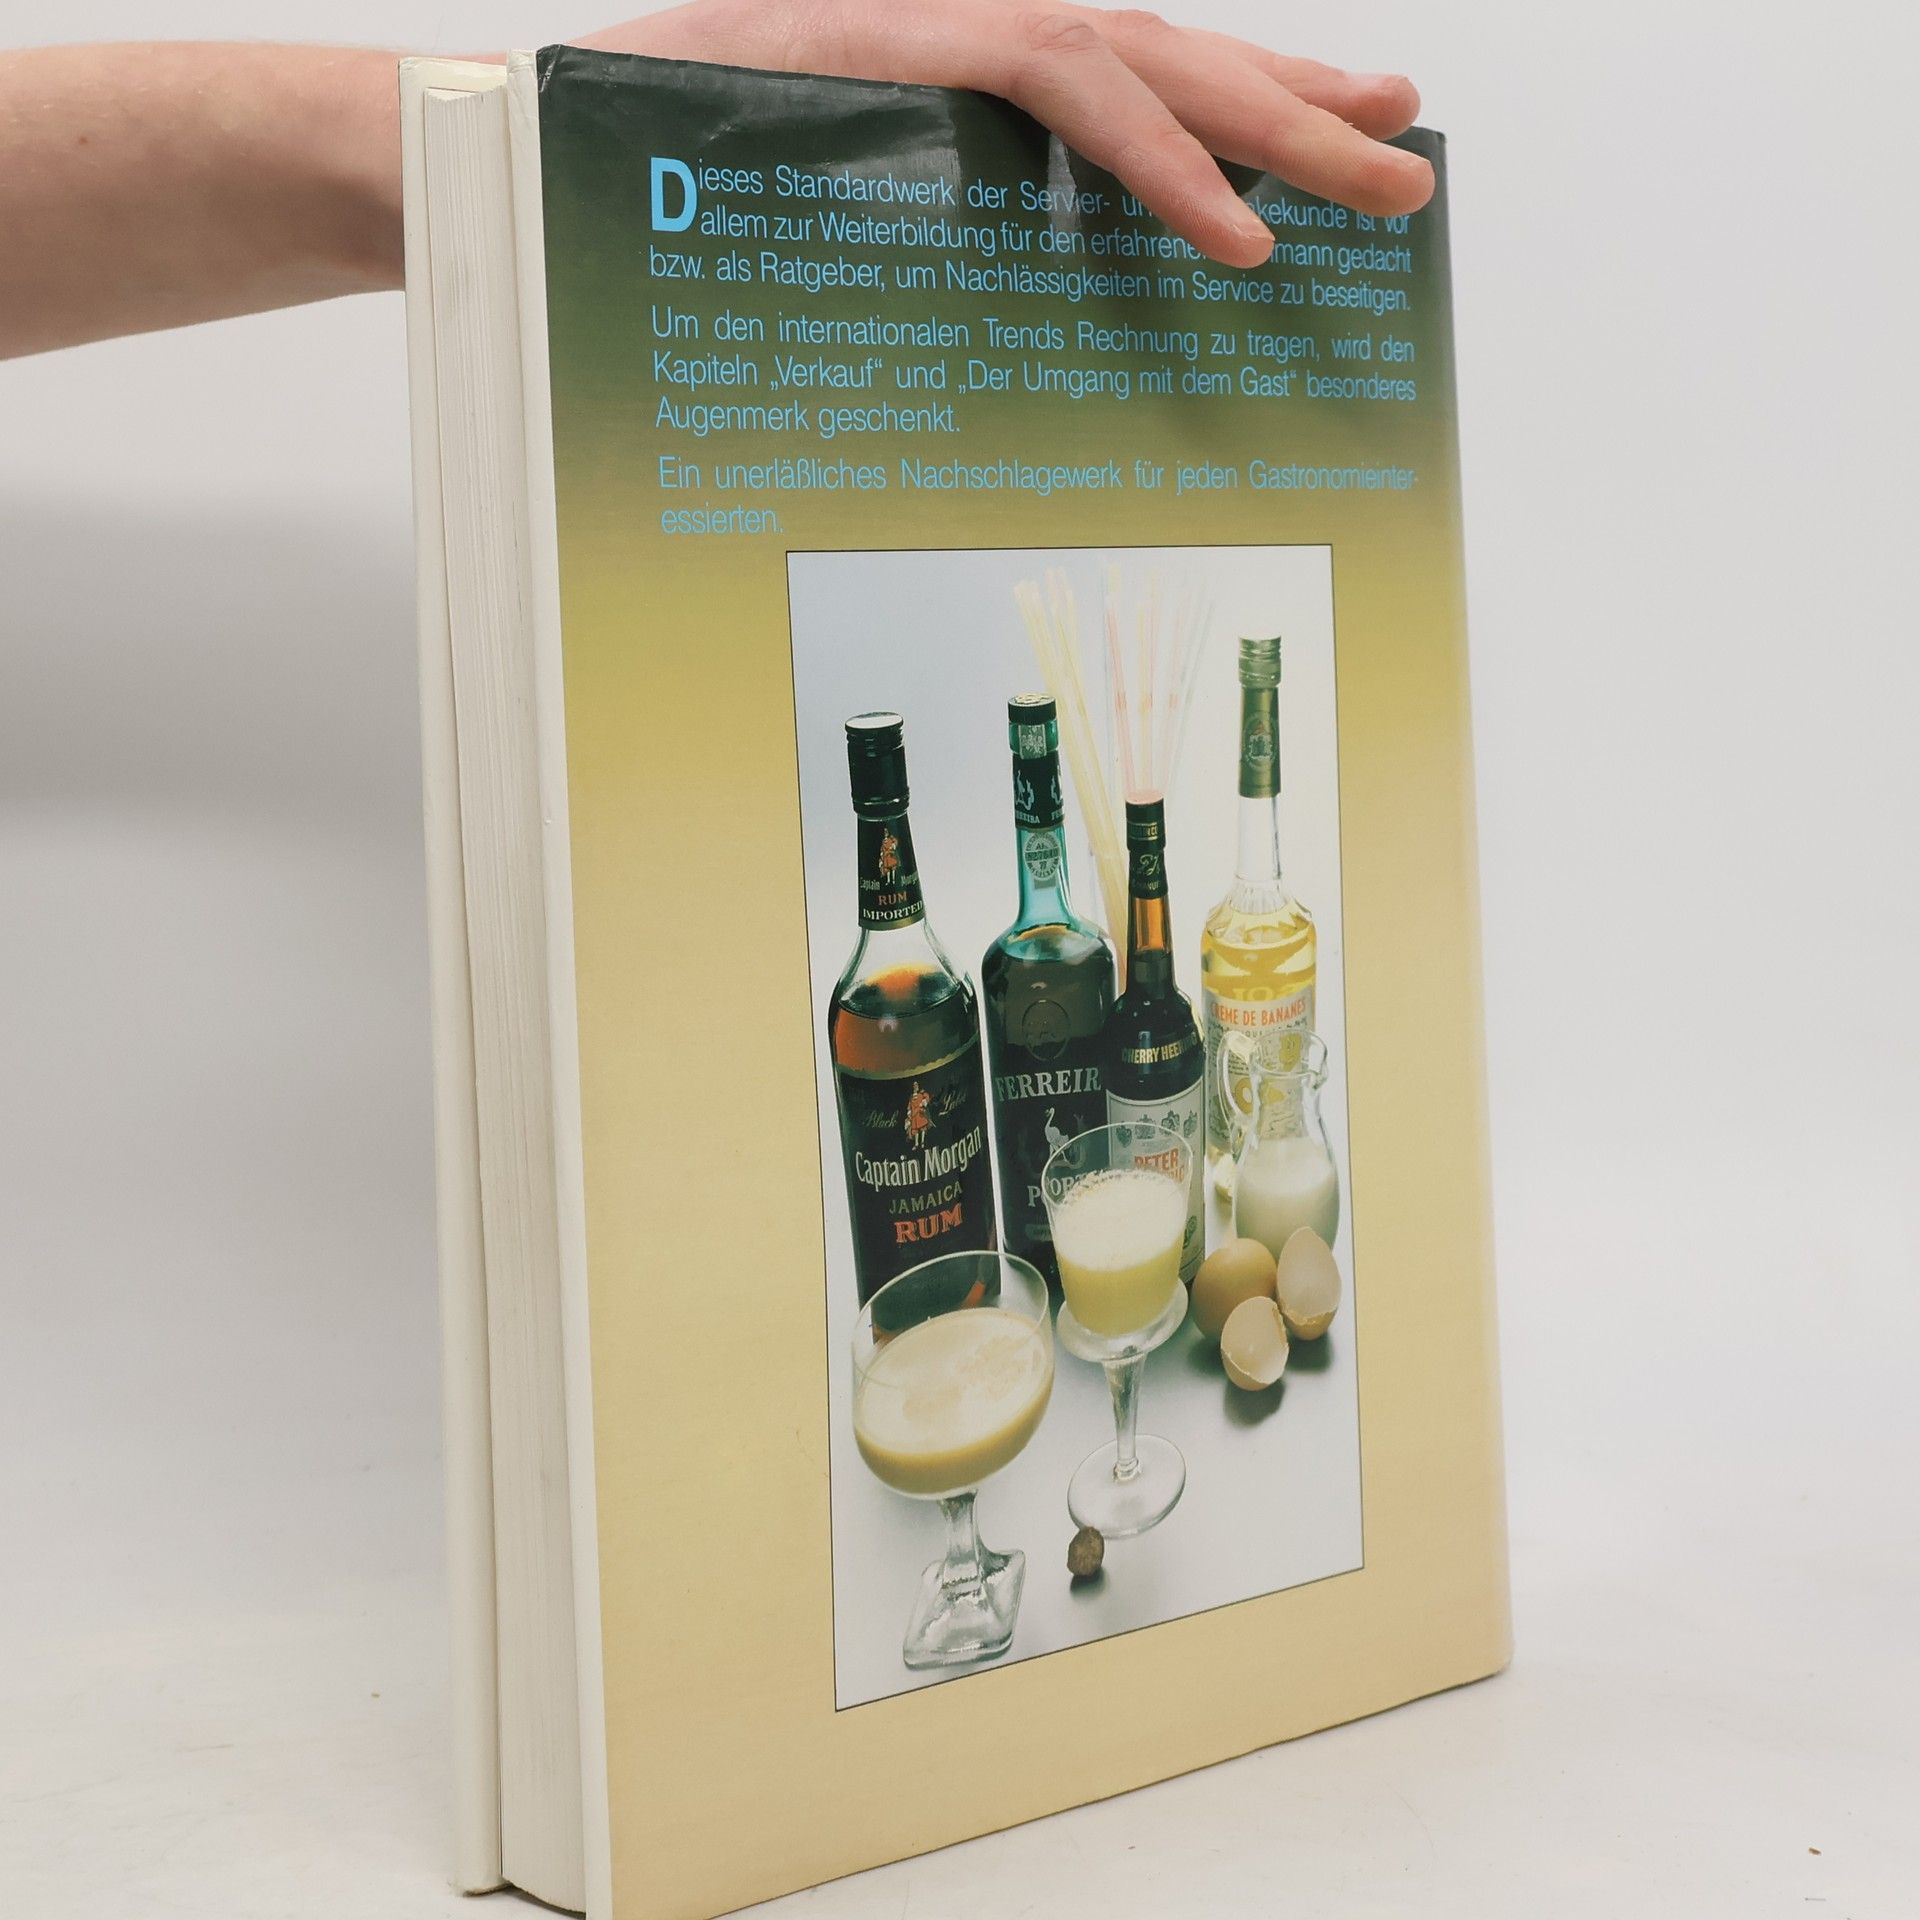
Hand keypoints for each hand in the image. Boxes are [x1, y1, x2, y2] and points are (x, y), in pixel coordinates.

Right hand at [576, 0, 1432, 266]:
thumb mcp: (850, 215)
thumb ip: (945, 228)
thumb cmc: (685, 188)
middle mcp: (972, 33)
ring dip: (1271, 124)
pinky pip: (1062, 89)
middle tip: (1411, 163)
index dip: (1254, 102)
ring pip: (1149, 59)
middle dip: (1302, 110)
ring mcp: (942, 27)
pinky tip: (1234, 227)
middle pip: (1175, 61)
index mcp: (970, 75)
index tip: (1356, 137)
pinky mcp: (909, 48)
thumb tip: (1014, 308)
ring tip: (1374, 184)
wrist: (542, 133)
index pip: (1143, 80)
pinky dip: (1155, 156)